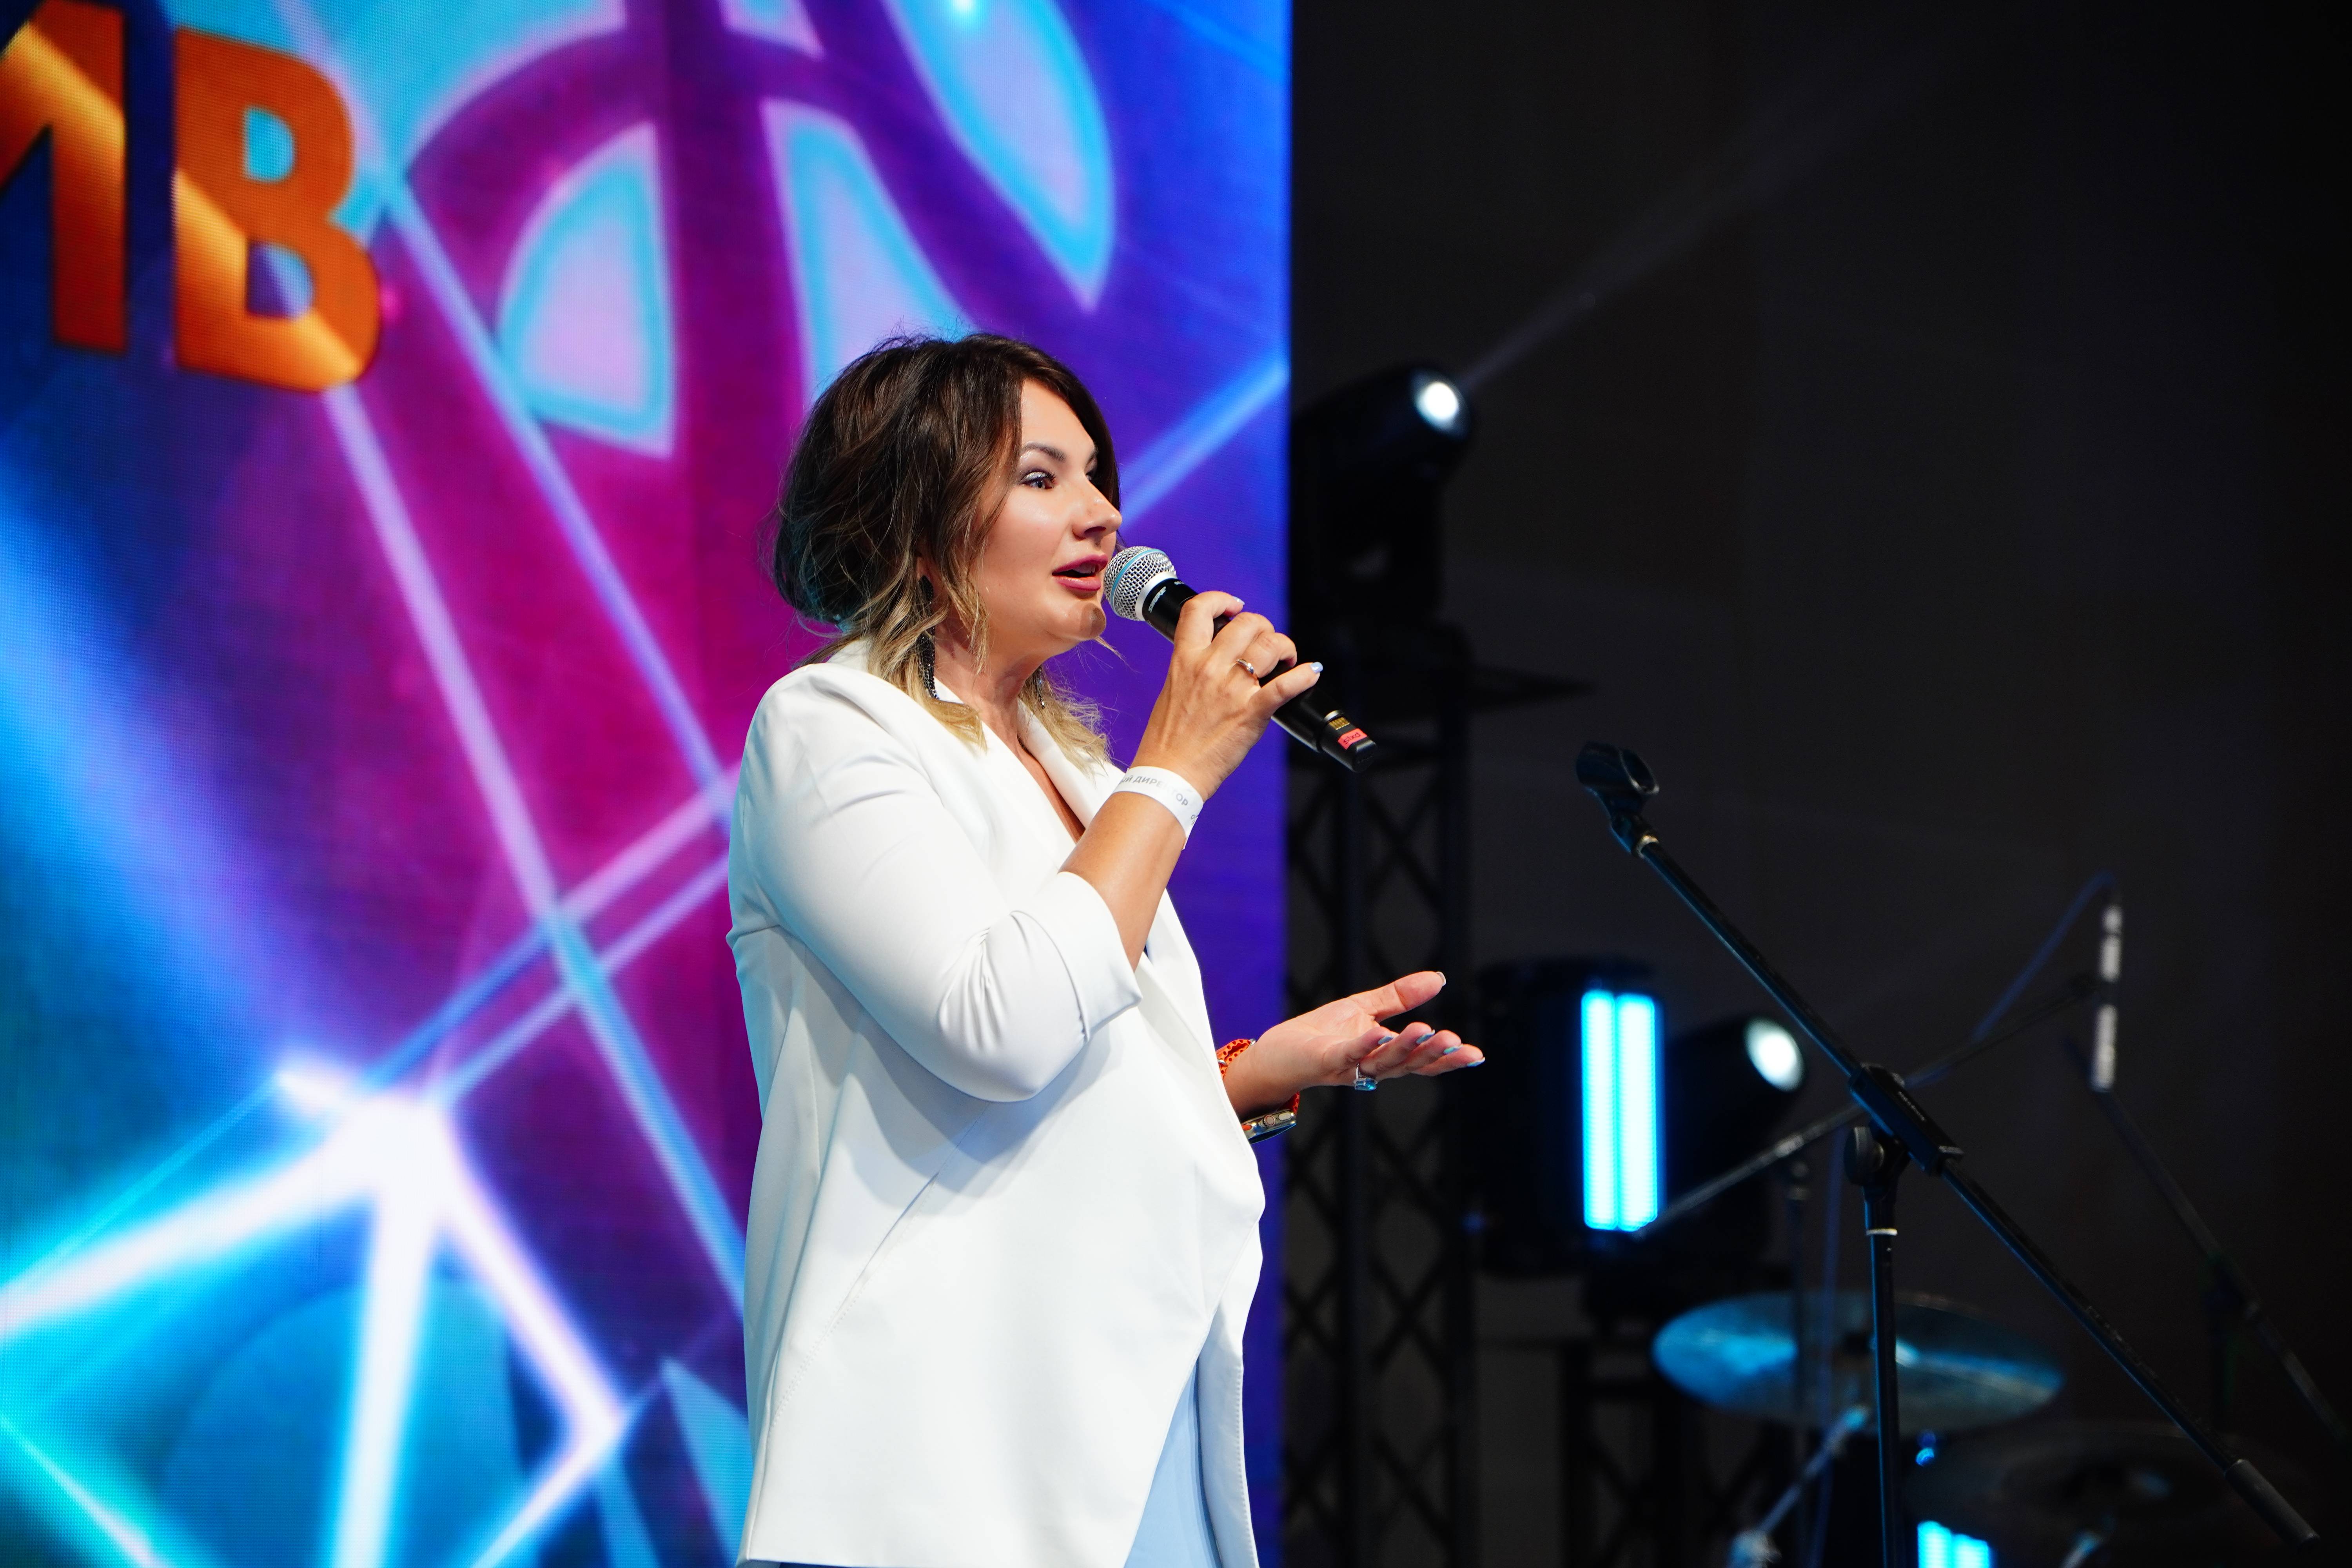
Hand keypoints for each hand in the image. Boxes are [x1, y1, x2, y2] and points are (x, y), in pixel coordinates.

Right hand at [1131, 591, 1321, 797]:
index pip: (1199, 609)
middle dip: (1264, 628)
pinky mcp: (1251, 712)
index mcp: (1184, 659)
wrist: (1169, 773)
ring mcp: (1231, 689)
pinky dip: (1304, 677)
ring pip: (1269, 645)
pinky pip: (1285, 686)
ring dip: (1284, 648)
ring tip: (1287, 661)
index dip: (1222, 600)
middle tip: (1267, 644)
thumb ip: (1193, 668)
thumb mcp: (1173, 690)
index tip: (1235, 607)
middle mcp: (1208, 667)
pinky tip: (1311, 673)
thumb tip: (1218, 658)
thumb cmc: (1169, 739)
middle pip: (1247, 623)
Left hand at [1221, 970, 1485, 1115]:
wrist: (1276, 1053)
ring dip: (1405, 1049)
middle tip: (1457, 1043)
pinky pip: (1347, 1054)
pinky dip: (1364, 1045)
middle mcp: (1370, 1067)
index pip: (1421, 1060)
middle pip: (1408, 1065)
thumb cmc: (1320, 1033)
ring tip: (1428, 1030)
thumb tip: (1440, 978)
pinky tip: (1378, 1033)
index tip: (1477, 1056)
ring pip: (1383, 1062)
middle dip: (1434, 1056)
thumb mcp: (1365, 1008)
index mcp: (1383, 1055)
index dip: (1448, 1060)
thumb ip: (1400, 997)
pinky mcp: (1324, 1060)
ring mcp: (1348, 1066)